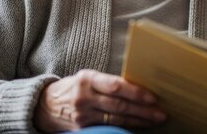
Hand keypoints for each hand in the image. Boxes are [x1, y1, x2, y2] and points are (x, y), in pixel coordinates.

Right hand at [33, 69, 165, 131]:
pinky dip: (125, 126)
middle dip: (143, 110)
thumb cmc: (74, 87)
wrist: (45, 105)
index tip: (153, 97)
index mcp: (87, 78)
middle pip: (119, 105)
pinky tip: (138, 126)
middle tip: (161, 112)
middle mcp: (84, 96)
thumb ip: (108, 82)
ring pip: (116, 119)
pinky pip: (109, 127)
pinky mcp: (82, 128)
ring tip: (155, 120)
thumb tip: (138, 86)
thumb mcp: (87, 78)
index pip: (115, 85)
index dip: (135, 92)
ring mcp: (83, 114)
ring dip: (139, 120)